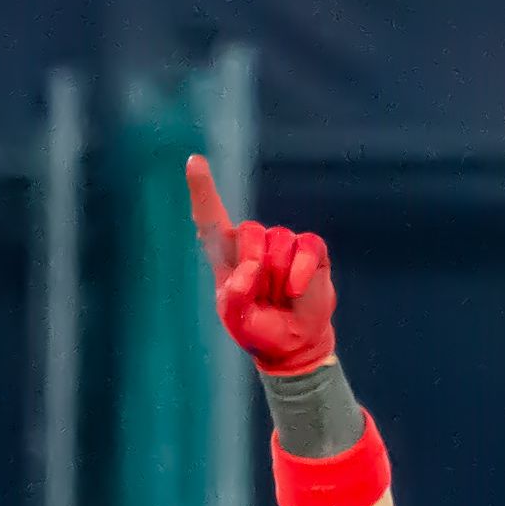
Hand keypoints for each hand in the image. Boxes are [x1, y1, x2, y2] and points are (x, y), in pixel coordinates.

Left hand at [187, 154, 335, 376]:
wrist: (293, 343)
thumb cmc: (258, 328)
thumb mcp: (236, 319)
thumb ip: (235, 297)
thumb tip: (252, 270)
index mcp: (227, 257)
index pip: (211, 221)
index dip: (203, 191)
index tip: (194, 162)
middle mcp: (254, 243)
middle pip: (248, 231)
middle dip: (254, 265)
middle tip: (262, 296)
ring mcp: (283, 243)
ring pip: (277, 242)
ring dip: (278, 278)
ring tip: (280, 298)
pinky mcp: (310, 248)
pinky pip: (305, 248)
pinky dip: (299, 274)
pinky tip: (295, 291)